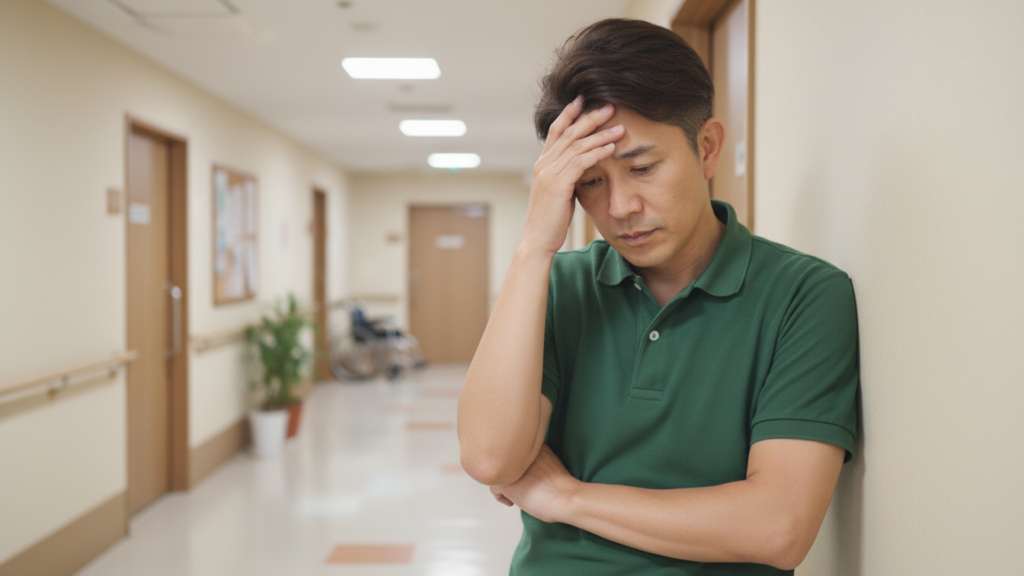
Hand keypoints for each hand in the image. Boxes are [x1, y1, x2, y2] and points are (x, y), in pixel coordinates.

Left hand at [489, 445, 581, 523]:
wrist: (566, 497)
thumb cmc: (563, 488)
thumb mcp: (549, 464)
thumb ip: (535, 463)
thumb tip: (524, 474)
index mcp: (533, 445)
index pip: (515, 456)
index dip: (520, 471)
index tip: (529, 482)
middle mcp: (519, 452)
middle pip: (505, 464)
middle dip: (512, 478)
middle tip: (524, 489)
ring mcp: (510, 466)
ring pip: (498, 475)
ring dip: (506, 487)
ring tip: (520, 495)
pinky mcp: (504, 481)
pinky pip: (493, 488)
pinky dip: (502, 498)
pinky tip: (515, 502)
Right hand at [519, 98, 623, 256]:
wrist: (537, 240)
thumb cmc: (551, 220)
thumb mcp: (558, 192)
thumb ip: (567, 175)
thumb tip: (582, 167)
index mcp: (542, 163)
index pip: (556, 130)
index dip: (570, 113)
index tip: (584, 99)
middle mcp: (543, 164)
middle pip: (569, 133)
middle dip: (590, 118)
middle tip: (610, 106)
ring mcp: (549, 173)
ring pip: (577, 145)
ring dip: (600, 134)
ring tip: (619, 127)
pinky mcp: (558, 184)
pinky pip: (581, 162)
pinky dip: (597, 153)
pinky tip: (612, 148)